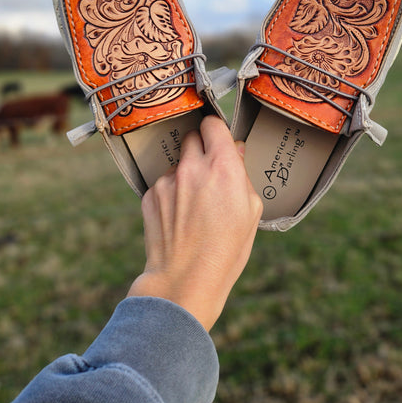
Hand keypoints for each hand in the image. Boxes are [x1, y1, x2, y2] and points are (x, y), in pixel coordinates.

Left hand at [127, 115, 262, 330]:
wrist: (185, 278)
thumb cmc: (226, 249)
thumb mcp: (251, 211)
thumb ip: (242, 174)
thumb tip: (236, 151)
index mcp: (223, 167)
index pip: (213, 124)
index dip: (216, 130)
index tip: (218, 139)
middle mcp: (192, 167)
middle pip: (192, 136)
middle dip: (200, 147)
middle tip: (208, 169)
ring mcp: (168, 180)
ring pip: (177, 162)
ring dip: (186, 173)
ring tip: (194, 204)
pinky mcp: (150, 195)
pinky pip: (163, 183)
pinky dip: (171, 193)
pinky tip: (179, 217)